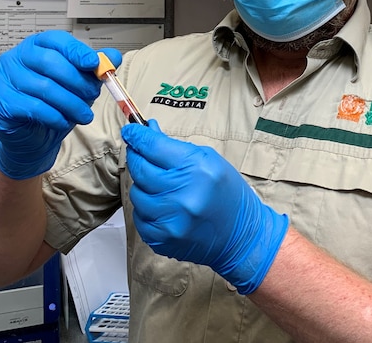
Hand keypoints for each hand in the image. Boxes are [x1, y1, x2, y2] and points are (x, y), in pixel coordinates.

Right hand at [0, 30, 121, 179]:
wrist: (33, 135)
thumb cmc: (53, 104)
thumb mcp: (78, 84)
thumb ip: (94, 69)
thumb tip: (113, 57)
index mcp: (36, 46)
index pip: (56, 40)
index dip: (77, 51)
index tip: (95, 64)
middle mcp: (16, 58)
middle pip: (50, 62)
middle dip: (78, 81)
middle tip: (93, 95)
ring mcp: (5, 79)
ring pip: (45, 87)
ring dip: (71, 103)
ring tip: (84, 114)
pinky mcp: (3, 102)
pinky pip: (34, 107)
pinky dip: (55, 116)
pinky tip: (64, 121)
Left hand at [122, 120, 288, 294]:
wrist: (241, 236)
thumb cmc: (228, 195)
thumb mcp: (210, 161)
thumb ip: (176, 148)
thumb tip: (148, 132)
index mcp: (198, 169)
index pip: (154, 146)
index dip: (137, 136)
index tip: (130, 130)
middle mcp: (183, 195)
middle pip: (140, 168)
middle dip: (136, 156)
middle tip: (138, 151)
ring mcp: (171, 220)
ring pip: (136, 193)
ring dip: (143, 185)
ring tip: (160, 185)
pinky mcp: (162, 239)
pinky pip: (140, 217)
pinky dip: (146, 209)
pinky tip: (163, 206)